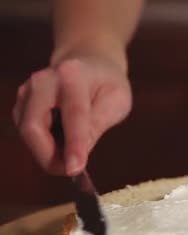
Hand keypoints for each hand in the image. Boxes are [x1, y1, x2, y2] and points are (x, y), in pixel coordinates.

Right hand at [12, 56, 131, 175]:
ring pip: (27, 133)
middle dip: (49, 156)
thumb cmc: (106, 83)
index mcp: (73, 75)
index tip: (74, 169)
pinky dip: (43, 146)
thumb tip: (78, 154)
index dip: (73, 144)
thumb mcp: (117, 100)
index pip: (72, 114)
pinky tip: (62, 146)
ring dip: (47, 153)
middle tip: (71, 171)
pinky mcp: (21, 104)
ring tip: (72, 157)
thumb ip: (98, 124)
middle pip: (34, 126)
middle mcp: (43, 81)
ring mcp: (27, 92)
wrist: (88, 61)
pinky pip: (27, 133)